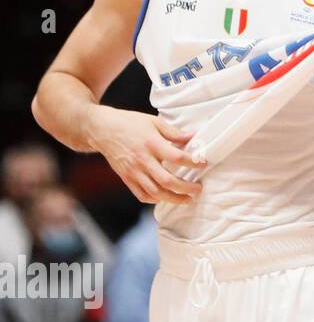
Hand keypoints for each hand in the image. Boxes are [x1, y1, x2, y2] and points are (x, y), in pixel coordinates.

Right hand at [87, 106, 203, 204]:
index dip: (193, 162)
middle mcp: (142, 160)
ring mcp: (133, 172)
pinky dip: (155, 199)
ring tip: (187, 199)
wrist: (102, 130)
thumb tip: (194, 136)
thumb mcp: (154, 122)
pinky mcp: (126, 178)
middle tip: (198, 189)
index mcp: (151, 144)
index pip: (177, 157)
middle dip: (186, 188)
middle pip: (167, 181)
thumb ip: (174, 132)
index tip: (204, 164)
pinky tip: (166, 197)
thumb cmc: (129, 123)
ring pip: (156, 192)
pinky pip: (141, 195)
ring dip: (174, 199)